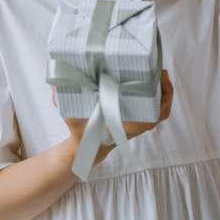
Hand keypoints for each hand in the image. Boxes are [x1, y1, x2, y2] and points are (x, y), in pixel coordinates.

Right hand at [50, 69, 173, 164]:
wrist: (86, 148)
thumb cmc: (81, 132)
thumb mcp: (69, 117)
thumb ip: (60, 101)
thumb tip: (54, 86)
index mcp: (122, 127)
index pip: (148, 120)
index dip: (158, 105)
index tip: (157, 86)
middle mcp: (133, 127)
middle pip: (159, 112)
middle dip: (164, 91)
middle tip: (161, 71)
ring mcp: (137, 123)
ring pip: (159, 111)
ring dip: (164, 93)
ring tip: (162, 72)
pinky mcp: (136, 118)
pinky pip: (154, 111)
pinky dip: (158, 98)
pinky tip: (154, 82)